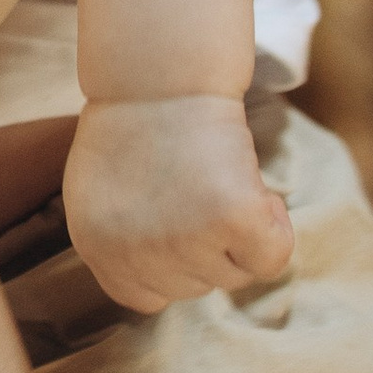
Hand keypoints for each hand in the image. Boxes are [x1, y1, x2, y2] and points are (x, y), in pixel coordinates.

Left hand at [62, 95, 292, 312]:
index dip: (170, 265)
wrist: (162, 75)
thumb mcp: (102, 192)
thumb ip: (124, 239)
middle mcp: (134, 255)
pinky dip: (276, 227)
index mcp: (96, 248)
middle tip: (196, 184)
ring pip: (234, 273)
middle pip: (196, 286)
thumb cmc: (136, 121)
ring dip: (238, 232)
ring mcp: (181, 241)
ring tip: (217, 176)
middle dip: (207, 244)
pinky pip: (271, 257)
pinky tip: (259, 191)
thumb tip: (164, 277)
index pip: (145, 296)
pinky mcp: (230, 219)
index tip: (178, 223)